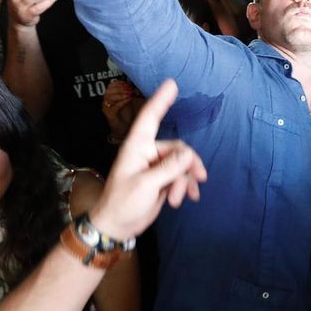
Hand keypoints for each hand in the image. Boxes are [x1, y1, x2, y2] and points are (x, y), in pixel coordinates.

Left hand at [93, 79, 206, 239]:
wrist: (118, 227)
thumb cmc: (123, 203)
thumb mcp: (146, 185)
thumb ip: (169, 168)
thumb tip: (189, 154)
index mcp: (137, 148)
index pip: (150, 118)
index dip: (161, 101)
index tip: (172, 84)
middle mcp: (148, 153)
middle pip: (179, 149)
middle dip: (187, 167)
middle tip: (192, 185)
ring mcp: (156, 167)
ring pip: (183, 164)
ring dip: (186, 181)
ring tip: (179, 200)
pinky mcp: (162, 180)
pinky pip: (182, 176)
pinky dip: (187, 186)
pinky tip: (190, 198)